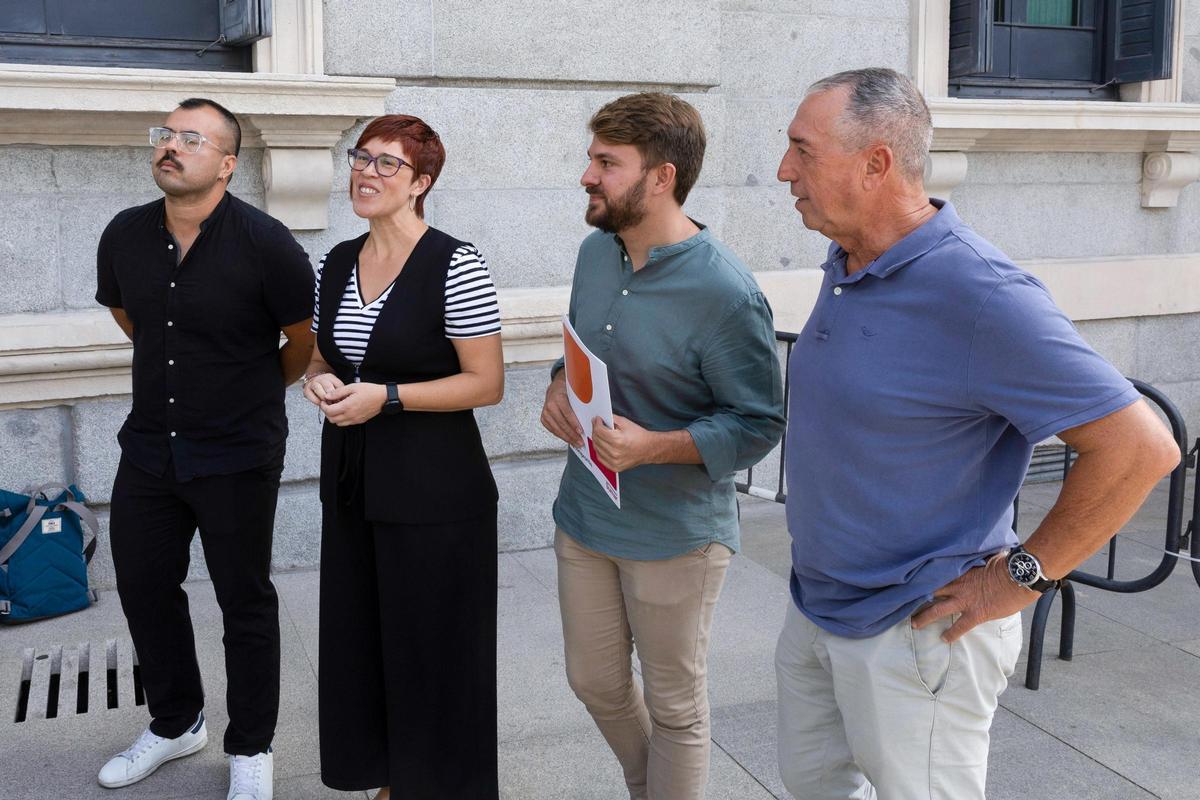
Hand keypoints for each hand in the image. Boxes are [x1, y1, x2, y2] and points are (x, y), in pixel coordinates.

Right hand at [303, 372, 344, 406]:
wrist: (314, 382)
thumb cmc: (327, 387)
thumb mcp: (335, 386)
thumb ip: (340, 392)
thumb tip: (344, 400)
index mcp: (330, 377)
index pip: (337, 385)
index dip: (340, 394)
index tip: (341, 400)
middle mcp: (321, 378)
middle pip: (327, 386)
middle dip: (332, 396)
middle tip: (334, 403)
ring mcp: (312, 383)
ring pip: (318, 388)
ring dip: (323, 397)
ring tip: (327, 403)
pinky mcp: (306, 390)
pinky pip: (310, 395)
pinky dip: (316, 400)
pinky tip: (320, 403)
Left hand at [320, 383, 386, 425]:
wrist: (383, 398)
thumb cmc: (370, 391)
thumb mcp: (352, 387)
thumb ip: (338, 392)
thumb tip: (327, 396)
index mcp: (347, 406)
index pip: (329, 411)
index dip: (323, 406)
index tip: (324, 401)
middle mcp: (350, 415)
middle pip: (331, 419)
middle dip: (327, 412)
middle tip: (328, 404)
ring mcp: (355, 419)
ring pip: (338, 423)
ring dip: (334, 416)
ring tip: (336, 407)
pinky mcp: (359, 421)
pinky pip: (346, 423)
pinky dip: (341, 419)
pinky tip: (344, 410)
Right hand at [540, 374, 582, 446]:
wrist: (555, 389)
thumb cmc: (567, 391)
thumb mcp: (575, 393)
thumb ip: (581, 403)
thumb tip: (592, 415)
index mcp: (559, 398)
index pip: (567, 413)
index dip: (574, 424)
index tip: (581, 431)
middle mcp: (550, 406)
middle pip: (562, 424)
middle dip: (572, 434)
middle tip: (580, 441)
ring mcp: (545, 413)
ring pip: (557, 429)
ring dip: (567, 438)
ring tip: (576, 443)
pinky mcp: (544, 419)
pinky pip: (553, 430)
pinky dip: (561, 436)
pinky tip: (568, 439)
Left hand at [590, 415, 653, 471]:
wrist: (649, 449)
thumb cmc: (639, 436)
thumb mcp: (625, 423)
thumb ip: (612, 419)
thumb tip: (601, 418)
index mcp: (618, 440)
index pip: (599, 431)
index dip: (596, 423)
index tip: (597, 419)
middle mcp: (615, 452)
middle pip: (596, 439)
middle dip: (595, 430)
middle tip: (597, 425)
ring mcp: (614, 461)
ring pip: (596, 449)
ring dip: (596, 440)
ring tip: (599, 434)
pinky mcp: (614, 467)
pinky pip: (600, 458)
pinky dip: (599, 450)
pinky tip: (602, 444)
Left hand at [911, 553, 1038, 642]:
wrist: (1021, 577)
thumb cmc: (1008, 564)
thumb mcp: (988, 556)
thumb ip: (977, 558)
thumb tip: (978, 551)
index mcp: (960, 570)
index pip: (936, 573)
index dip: (923, 577)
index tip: (910, 580)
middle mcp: (958, 585)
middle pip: (930, 591)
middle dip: (916, 597)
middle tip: (903, 602)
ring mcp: (965, 600)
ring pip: (937, 609)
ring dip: (924, 618)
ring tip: (914, 624)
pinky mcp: (976, 613)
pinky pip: (960, 626)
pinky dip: (951, 633)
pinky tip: (944, 639)